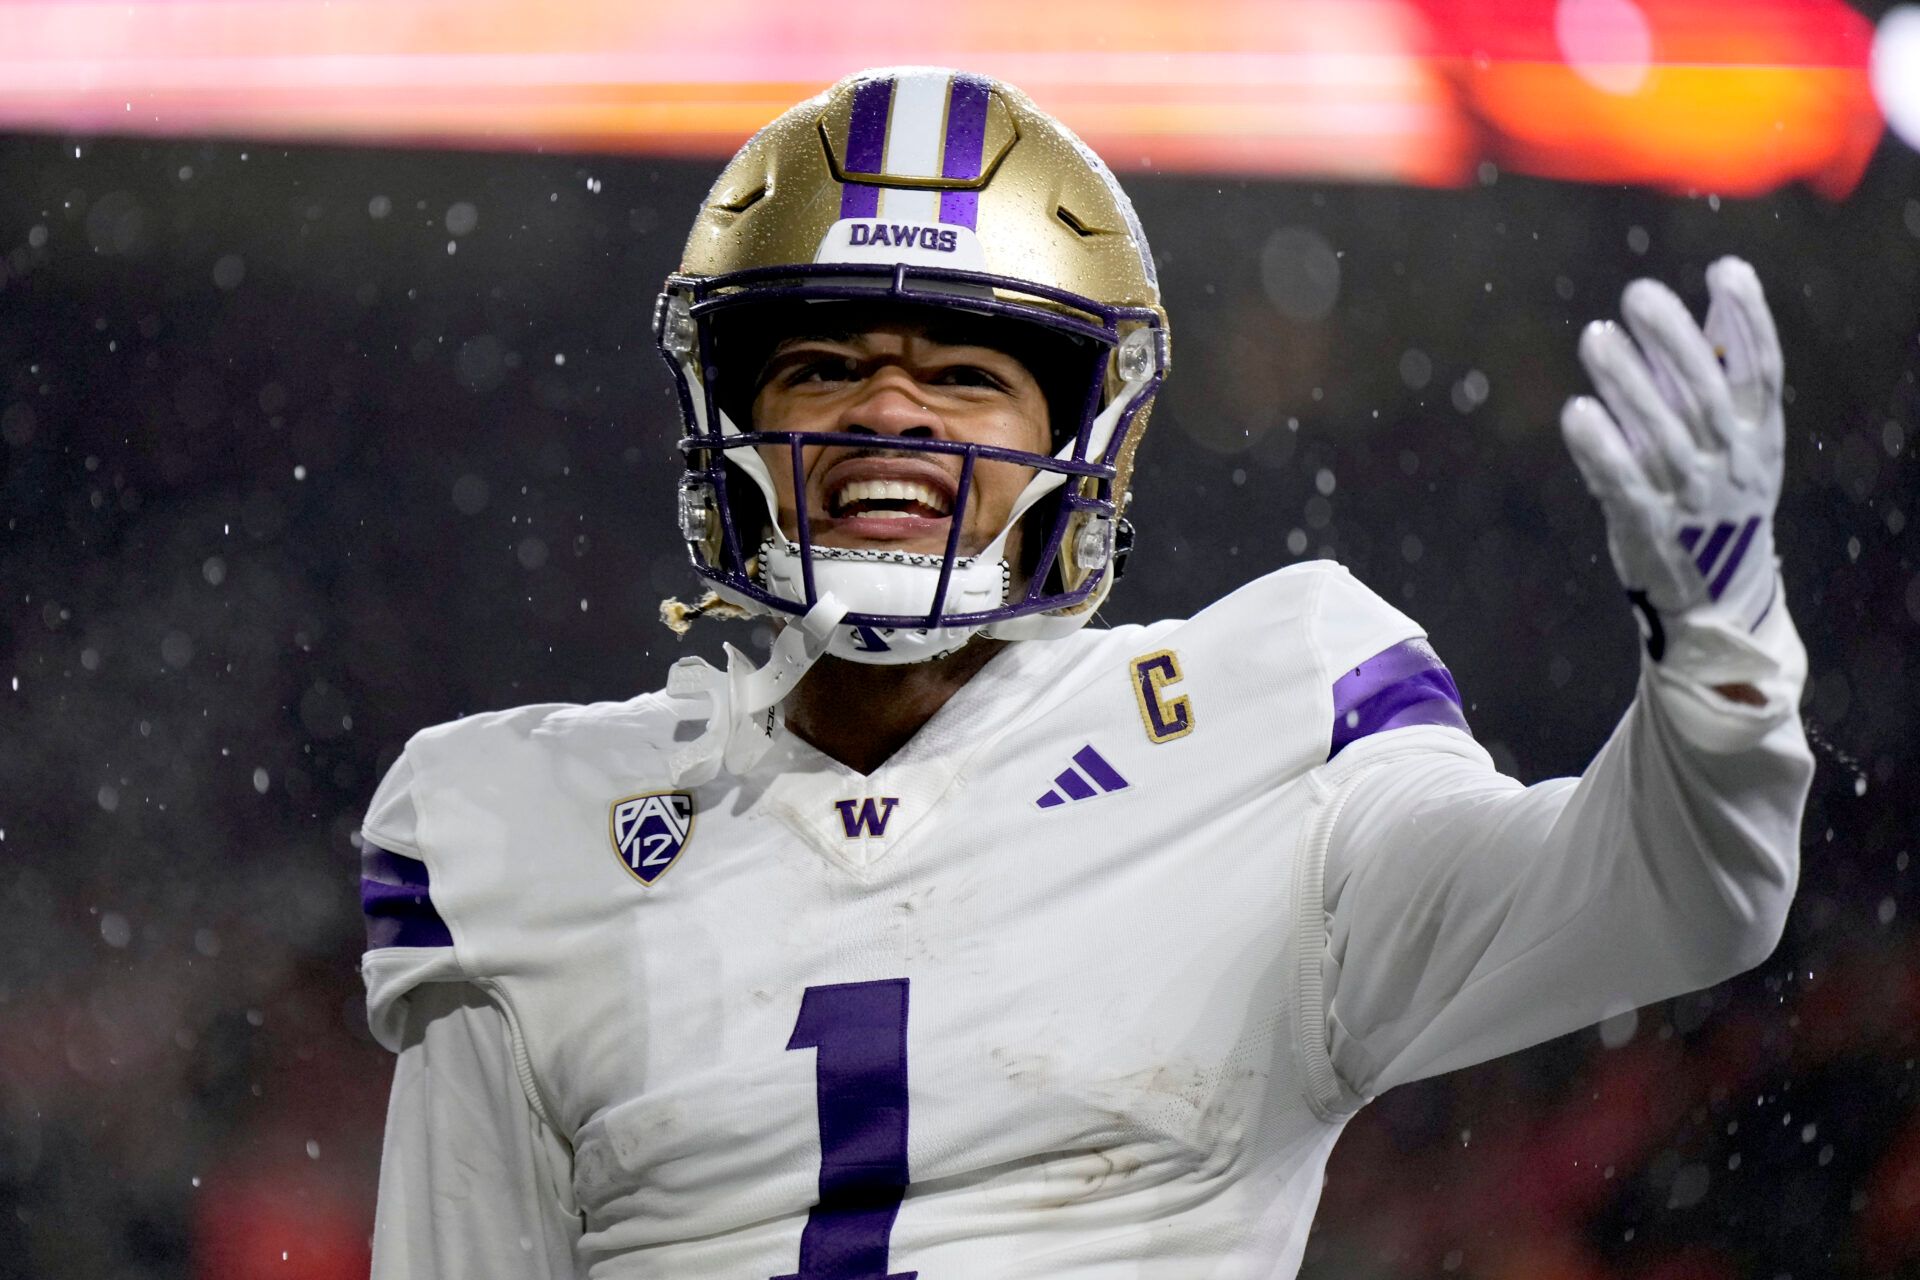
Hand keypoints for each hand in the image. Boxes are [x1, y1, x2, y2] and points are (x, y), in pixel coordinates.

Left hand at [1560, 256, 1783, 661]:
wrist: (1715, 596)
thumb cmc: (1719, 499)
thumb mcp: (1741, 442)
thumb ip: (1721, 377)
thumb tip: (1712, 302)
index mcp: (1760, 435)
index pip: (1762, 368)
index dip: (1748, 317)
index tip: (1725, 269)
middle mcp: (1731, 463)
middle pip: (1705, 393)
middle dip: (1673, 339)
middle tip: (1638, 294)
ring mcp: (1690, 496)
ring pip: (1659, 433)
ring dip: (1627, 382)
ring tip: (1596, 336)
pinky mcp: (1647, 526)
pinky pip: (1621, 482)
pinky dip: (1600, 447)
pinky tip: (1576, 411)